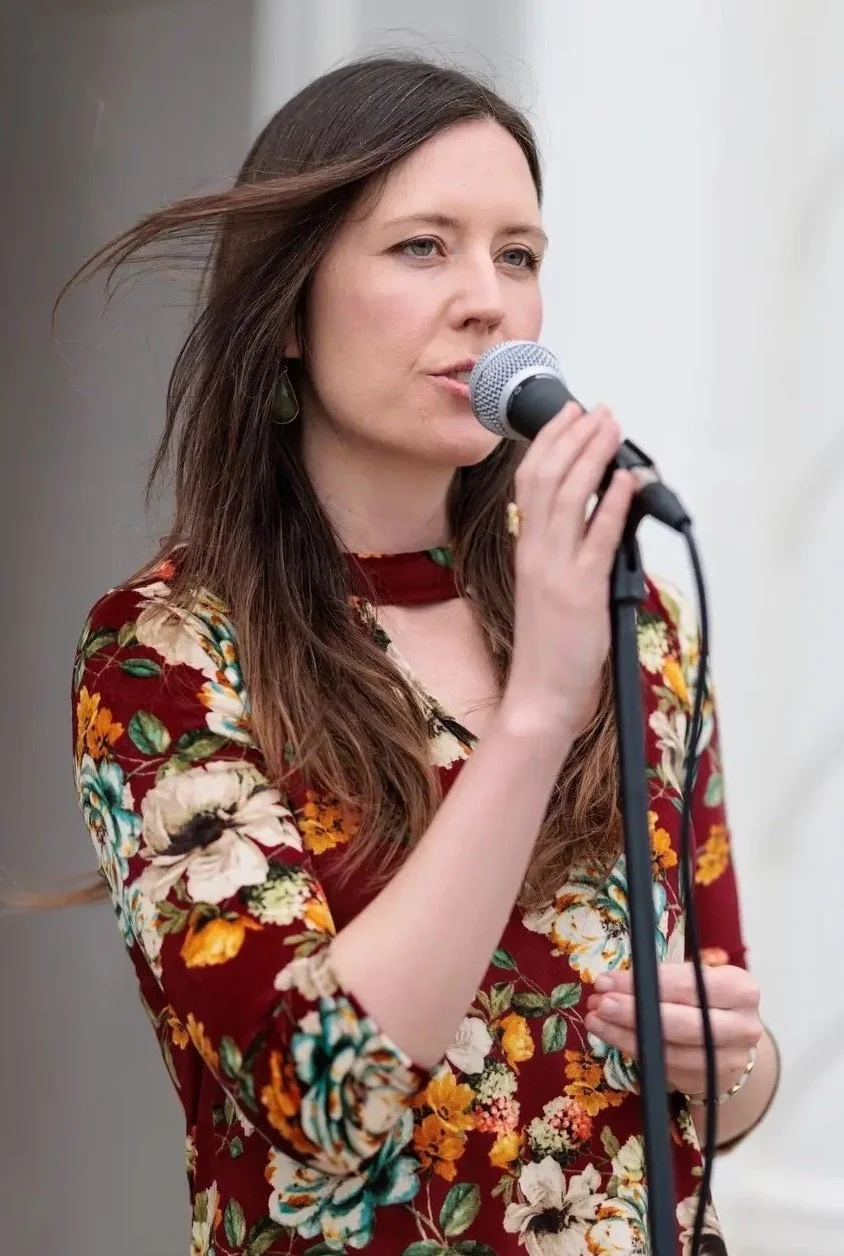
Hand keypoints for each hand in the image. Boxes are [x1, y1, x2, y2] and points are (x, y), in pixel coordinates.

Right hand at [502, 402, 636, 738]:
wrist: (541, 691)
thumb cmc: (548, 645)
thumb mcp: (548, 585)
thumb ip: (567, 548)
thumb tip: (599, 510)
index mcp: (527, 549)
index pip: (529, 482)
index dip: (549, 443)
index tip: (569, 417)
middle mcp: (537, 553)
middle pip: (546, 478)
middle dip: (572, 437)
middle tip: (596, 411)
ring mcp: (557, 570)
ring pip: (569, 498)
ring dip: (592, 458)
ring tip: (611, 430)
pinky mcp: (582, 591)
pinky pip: (598, 538)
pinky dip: (612, 504)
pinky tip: (625, 481)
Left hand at [584, 962, 762, 1097]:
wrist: (729, 1042)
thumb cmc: (704, 999)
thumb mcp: (694, 978)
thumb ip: (663, 977)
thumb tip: (615, 981)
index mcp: (741, 989)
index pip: (689, 985)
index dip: (647, 984)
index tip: (608, 980)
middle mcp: (743, 1026)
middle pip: (683, 1023)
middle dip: (635, 1013)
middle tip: (600, 1003)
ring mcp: (729, 1060)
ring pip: (671, 1051)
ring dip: (626, 1035)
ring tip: (596, 1020)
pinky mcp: (710, 1082)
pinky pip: (666, 1069)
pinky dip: (635, 1051)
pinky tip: (612, 1036)